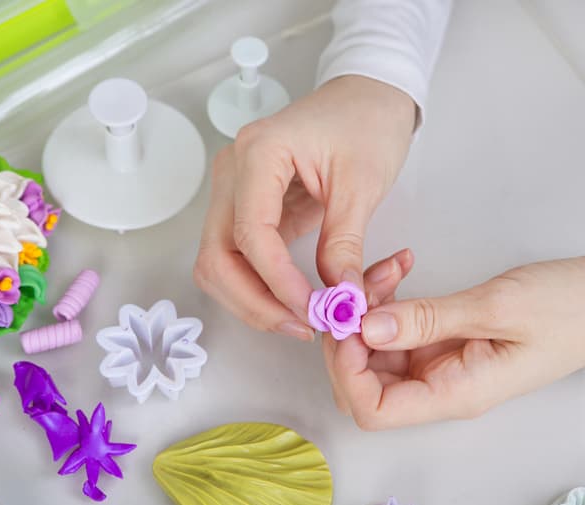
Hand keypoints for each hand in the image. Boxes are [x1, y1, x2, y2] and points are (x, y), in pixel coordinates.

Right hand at [194, 75, 415, 340]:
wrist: (368, 97)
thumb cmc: (366, 123)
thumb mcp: (363, 184)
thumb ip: (345, 244)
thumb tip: (340, 299)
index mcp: (258, 153)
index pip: (249, 234)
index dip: (278, 282)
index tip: (314, 310)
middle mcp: (232, 171)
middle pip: (216, 257)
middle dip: (255, 302)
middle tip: (302, 327)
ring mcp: (233, 190)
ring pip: (218, 264)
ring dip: (252, 301)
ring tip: (301, 320)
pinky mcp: (245, 207)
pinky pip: (237, 257)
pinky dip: (259, 286)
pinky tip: (294, 302)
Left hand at [327, 254, 584, 429]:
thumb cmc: (567, 309)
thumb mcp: (496, 308)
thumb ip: (428, 320)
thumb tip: (366, 328)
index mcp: (455, 394)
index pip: (373, 411)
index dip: (347, 371)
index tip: (349, 322)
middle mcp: (442, 388)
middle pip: (364, 385)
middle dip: (348, 338)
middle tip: (355, 290)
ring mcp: (441, 367)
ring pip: (375, 353)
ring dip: (366, 313)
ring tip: (384, 271)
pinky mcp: (445, 343)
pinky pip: (397, 332)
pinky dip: (387, 304)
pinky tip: (398, 271)